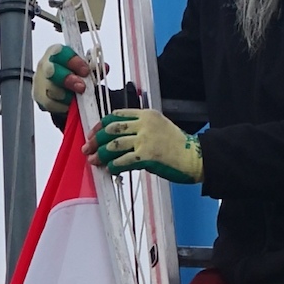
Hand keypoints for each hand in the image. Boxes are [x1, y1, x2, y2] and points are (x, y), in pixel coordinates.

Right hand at [33, 44, 90, 113]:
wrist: (62, 88)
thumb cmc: (74, 73)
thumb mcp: (84, 68)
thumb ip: (94, 68)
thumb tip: (105, 68)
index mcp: (56, 52)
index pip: (61, 52)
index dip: (74, 62)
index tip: (86, 71)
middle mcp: (44, 64)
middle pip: (52, 70)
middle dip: (68, 79)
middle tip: (82, 88)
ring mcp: (39, 81)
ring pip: (51, 89)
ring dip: (67, 95)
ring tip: (76, 98)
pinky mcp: (38, 97)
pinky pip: (49, 103)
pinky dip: (62, 106)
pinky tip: (70, 105)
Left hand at [86, 108, 202, 185]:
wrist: (195, 157)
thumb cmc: (177, 145)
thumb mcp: (158, 128)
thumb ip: (138, 130)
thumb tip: (115, 142)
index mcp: (146, 114)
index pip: (116, 115)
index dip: (101, 125)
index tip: (93, 134)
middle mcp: (144, 124)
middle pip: (111, 129)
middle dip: (96, 139)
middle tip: (88, 148)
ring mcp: (145, 139)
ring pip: (114, 145)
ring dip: (101, 154)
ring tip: (94, 161)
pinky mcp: (147, 156)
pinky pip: (123, 161)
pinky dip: (113, 166)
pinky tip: (110, 169)